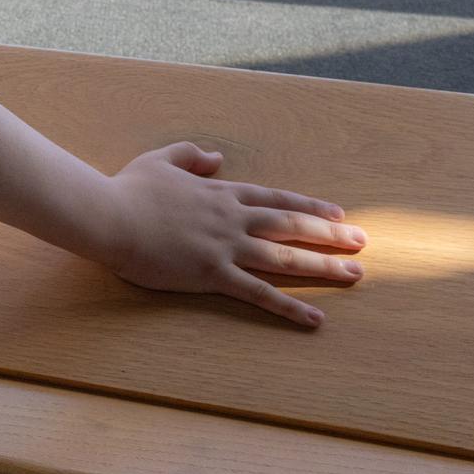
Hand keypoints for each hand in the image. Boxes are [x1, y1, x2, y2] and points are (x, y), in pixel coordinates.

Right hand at [98, 141, 366, 327]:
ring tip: (355, 274)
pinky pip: (259, 293)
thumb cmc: (130, 189)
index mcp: (221, 193)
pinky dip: (290, 306)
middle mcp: (232, 219)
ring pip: (285, 257)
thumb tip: (216, 158)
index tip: (338, 214)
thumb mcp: (160, 160)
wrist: (110, 216)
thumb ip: (190, 155)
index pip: (276, 200)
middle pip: (292, 226)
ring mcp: (226, 247)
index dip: (310, 207)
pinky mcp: (213, 274)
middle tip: (362, 242)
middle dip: (331, 234)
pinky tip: (315, 318)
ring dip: (323, 266)